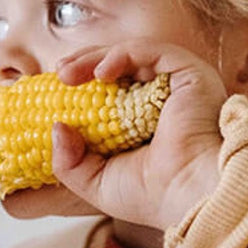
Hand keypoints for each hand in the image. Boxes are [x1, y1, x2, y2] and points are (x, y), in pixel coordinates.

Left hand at [46, 40, 225, 230]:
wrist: (191, 194)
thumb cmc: (156, 196)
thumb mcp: (96, 182)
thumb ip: (69, 160)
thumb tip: (56, 127)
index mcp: (146, 125)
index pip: (113, 93)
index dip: (83, 86)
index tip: (57, 90)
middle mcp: (165, 102)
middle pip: (120, 69)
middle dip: (84, 65)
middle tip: (59, 73)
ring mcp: (178, 86)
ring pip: (131, 56)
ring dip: (94, 58)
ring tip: (67, 73)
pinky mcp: (189, 74)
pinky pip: (150, 51)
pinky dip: (121, 55)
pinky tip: (99, 72)